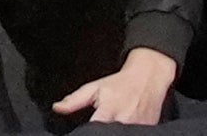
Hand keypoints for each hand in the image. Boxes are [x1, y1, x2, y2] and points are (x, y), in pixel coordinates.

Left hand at [55, 46, 179, 123]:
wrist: (149, 77)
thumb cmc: (120, 83)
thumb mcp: (95, 87)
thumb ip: (75, 100)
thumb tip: (57, 108)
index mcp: (109, 110)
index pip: (95, 129)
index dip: (89, 133)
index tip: (84, 131)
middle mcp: (124, 120)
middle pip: (107, 134)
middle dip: (101, 132)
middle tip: (98, 127)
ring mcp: (138, 127)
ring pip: (121, 135)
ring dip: (114, 132)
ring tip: (110, 124)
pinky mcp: (148, 130)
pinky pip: (134, 134)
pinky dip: (126, 132)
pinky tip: (121, 127)